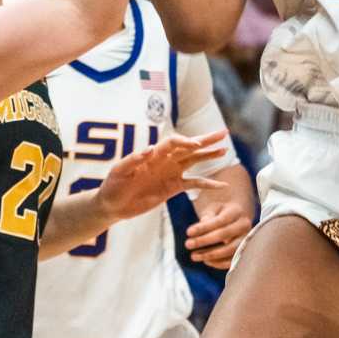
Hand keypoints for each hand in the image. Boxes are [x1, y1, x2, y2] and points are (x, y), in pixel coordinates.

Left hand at [94, 131, 229, 228]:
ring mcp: (171, 173)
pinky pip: (194, 184)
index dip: (184, 142)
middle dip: (206, 140)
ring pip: (194, 161)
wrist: (113, 204)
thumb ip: (133, 160)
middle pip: (189, 147)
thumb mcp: (119, 171)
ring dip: (209, 155)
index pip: (173, 143)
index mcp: (153, 154)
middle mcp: (165, 160)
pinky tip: (221, 185)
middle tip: (223, 133)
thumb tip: (149, 149)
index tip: (195, 145)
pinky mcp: (173, 187)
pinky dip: (208, 184)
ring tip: (225, 150)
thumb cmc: (113, 185)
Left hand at [183, 163, 254, 269]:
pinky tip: (205, 260)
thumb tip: (201, 227)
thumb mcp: (213, 209)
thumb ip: (208, 216)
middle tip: (188, 244)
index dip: (204, 227)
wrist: (236, 218)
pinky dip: (218, 263)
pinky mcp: (244, 252)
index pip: (220, 220)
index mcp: (236, 211)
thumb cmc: (221, 212)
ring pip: (230, 250)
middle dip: (204, 240)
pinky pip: (232, 260)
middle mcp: (244, 225)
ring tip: (193, 256)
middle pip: (224, 234)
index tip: (188, 232)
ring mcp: (246, 239)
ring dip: (210, 254)